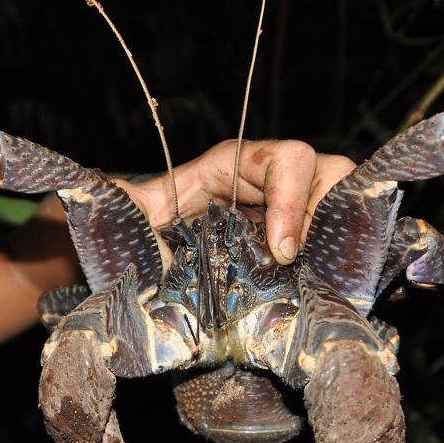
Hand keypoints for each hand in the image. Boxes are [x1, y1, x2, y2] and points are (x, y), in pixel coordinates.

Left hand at [117, 139, 354, 263]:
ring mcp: (293, 209)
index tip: (281, 252)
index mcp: (236, 165)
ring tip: (318, 271)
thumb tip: (102, 190)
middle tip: (299, 265)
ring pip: (341, 198)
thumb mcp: (140, 217)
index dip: (289, 201)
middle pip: (328, 170)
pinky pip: (338, 234)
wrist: (149, 266)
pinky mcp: (304, 241)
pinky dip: (338, 254)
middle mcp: (271, 180)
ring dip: (336, 233)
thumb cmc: (146, 231)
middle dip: (321, 216)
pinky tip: (324, 283)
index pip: (285, 159)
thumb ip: (128, 204)